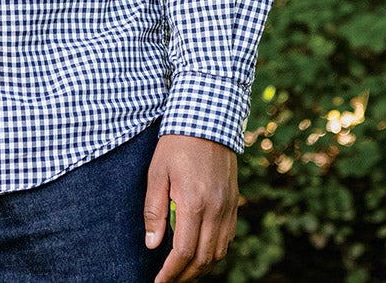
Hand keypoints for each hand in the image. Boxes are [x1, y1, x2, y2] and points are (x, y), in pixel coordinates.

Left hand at [144, 134, 238, 281]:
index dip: (170, 273)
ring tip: (183, 272)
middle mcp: (215, 210)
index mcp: (194, 203)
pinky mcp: (234, 202)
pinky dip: (214, 252)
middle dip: (185, 277)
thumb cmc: (176, 144)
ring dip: (201, 268)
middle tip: (168, 281)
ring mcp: (228, 207)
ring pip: (218, 252)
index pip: (183, 252)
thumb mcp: (157, 172)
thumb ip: (154, 209)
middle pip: (203, 259)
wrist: (208, 119)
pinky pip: (227, 238)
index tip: (158, 282)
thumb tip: (152, 244)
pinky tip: (201, 252)